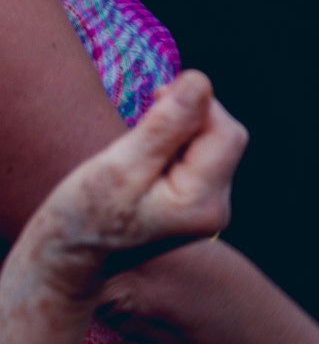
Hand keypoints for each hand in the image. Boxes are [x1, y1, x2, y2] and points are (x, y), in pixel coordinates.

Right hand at [17, 70, 242, 300]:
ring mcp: (208, 208)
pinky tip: (144, 162)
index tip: (157, 98)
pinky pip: (197, 157)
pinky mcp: (197, 202)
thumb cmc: (84, 218)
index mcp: (203, 204)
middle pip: (222, 136)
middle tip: (143, 123)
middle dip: (188, 118)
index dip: (197, 105)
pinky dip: (174, 147)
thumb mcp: (119, 167)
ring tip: (137, 152)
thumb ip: (164, 127)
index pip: (225, 132)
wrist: (70, 260)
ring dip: (179, 132)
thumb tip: (200, 82)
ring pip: (210, 144)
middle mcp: (216, 208)